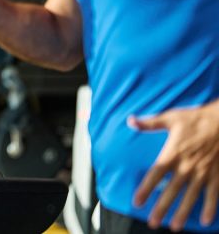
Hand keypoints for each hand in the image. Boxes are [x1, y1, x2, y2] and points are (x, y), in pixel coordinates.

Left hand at [131, 103, 218, 230]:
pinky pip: (213, 195)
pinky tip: (205, 221)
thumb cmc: (195, 119)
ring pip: (191, 197)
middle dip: (162, 208)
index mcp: (173, 153)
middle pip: (171, 190)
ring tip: (174, 227)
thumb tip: (130, 120)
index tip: (137, 201)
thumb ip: (150, 123)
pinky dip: (210, 208)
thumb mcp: (171, 118)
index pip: (155, 174)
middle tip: (152, 222)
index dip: (145, 188)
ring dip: (183, 212)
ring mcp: (203, 172)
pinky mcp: (216, 175)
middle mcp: (187, 166)